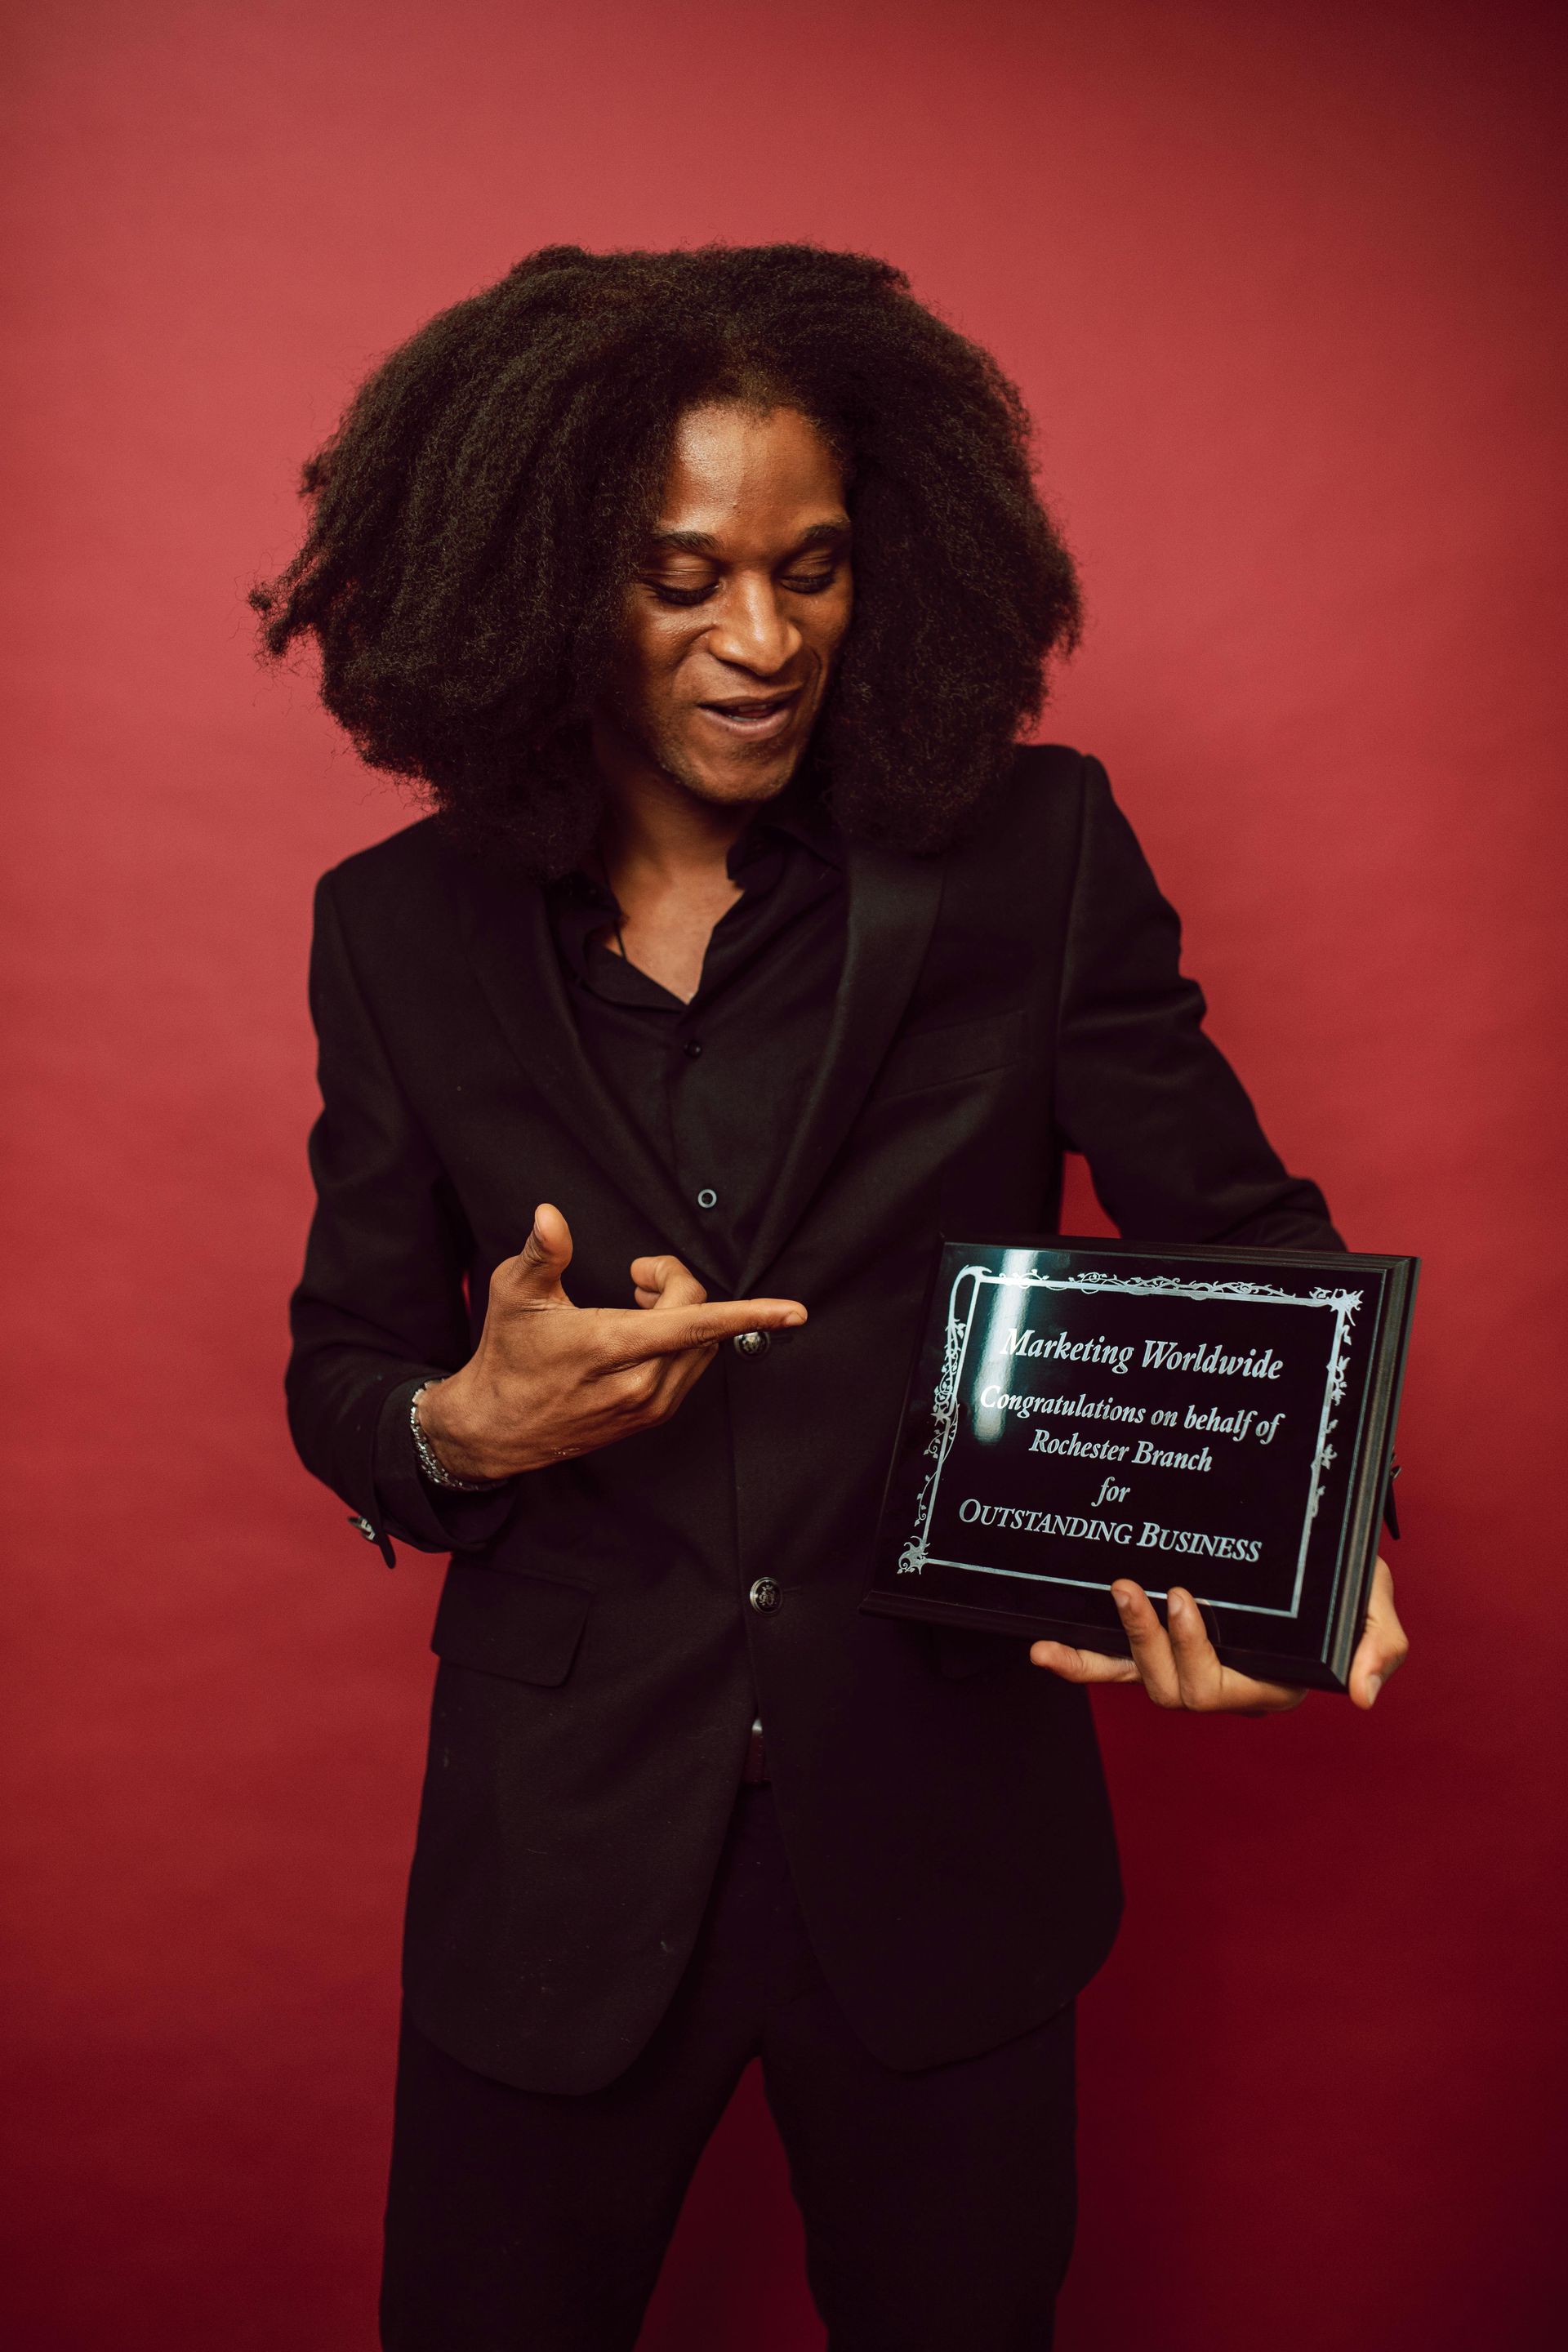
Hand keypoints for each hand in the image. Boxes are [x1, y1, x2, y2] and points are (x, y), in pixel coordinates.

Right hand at [416, 1203, 805, 1478]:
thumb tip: (550, 1215)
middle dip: (677, 1284)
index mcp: (611, 1347)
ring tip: (636, 1302)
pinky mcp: (651, 1416)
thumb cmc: (506, 1356)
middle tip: (638, 1274)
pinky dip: (680, 1341)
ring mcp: (649, 1404)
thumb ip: (542, 1252)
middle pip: (700, 1321)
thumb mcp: (513, 1294)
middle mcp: (639, 1383)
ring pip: (701, 1347)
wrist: (495, 1427)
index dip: (749, 1313)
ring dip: (683, 1315)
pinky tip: (643, 1332)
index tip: (794, 1310)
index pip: (694, 1324)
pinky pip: (690, 1368)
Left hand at [1028, 1556, 1408, 1713]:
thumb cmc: (1344, 1587)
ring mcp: (1184, 1666)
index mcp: (1271, 1681)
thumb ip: (1378, 1647)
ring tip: (1101, 1598)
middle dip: (1147, 1641)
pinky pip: (1113, 1666)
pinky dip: (1078, 1662)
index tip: (1184, 1598)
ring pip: (1137, 1679)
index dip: (1195, 1651)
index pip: (1223, 1689)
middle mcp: (1222, 1682)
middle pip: (1173, 1689)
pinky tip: (1042, 1649)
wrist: (1311, 1555)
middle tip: (1133, 1588)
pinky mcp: (1157, 1647)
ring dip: (1106, 1649)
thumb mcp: (1373, 1606)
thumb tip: (1363, 1696)